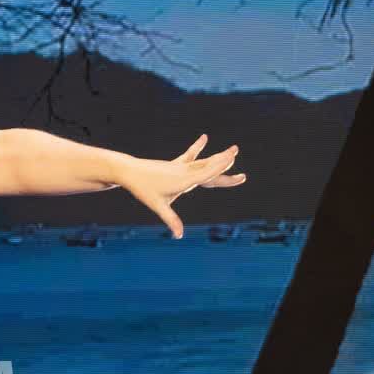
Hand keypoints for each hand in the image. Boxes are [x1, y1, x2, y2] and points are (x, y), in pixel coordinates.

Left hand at [118, 135, 245, 238]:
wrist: (129, 171)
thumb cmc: (143, 189)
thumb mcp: (158, 205)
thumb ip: (171, 220)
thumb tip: (178, 236)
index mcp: (184, 180)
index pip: (207, 175)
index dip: (222, 170)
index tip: (236, 167)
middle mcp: (186, 171)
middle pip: (210, 170)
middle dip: (226, 171)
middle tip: (244, 176)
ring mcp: (181, 167)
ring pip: (204, 162)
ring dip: (218, 158)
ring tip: (233, 152)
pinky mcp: (175, 164)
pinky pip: (190, 156)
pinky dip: (198, 148)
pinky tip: (204, 138)